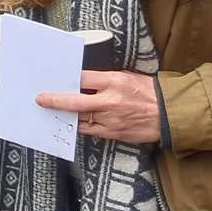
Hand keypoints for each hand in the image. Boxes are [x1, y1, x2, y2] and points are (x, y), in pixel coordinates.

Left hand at [36, 70, 161, 144]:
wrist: (170, 114)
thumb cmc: (149, 92)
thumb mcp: (127, 77)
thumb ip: (105, 79)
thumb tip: (83, 80)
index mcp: (114, 81)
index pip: (82, 78)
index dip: (67, 79)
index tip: (55, 79)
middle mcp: (110, 100)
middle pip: (75, 100)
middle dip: (55, 100)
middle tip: (40, 99)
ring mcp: (110, 119)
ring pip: (80, 118)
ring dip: (66, 115)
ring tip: (53, 111)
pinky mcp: (113, 133)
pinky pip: (90, 130)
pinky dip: (80, 126)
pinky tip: (72, 122)